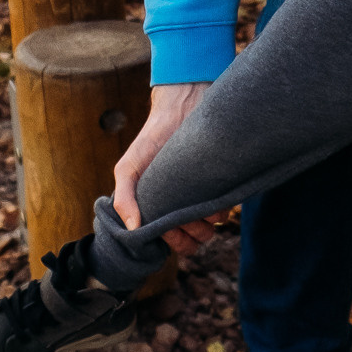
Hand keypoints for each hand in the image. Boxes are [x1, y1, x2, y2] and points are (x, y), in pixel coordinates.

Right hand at [112, 79, 218, 246]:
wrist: (181, 109)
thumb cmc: (151, 139)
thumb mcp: (129, 168)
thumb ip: (124, 198)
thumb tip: (133, 229)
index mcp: (159, 207)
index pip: (171, 239)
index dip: (177, 242)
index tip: (177, 233)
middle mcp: (182, 204)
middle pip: (195, 236)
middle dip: (196, 234)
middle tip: (194, 218)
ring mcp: (203, 195)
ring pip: (213, 223)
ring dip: (211, 220)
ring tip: (205, 203)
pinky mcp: (221, 183)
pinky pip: (228, 205)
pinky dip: (224, 206)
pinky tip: (217, 195)